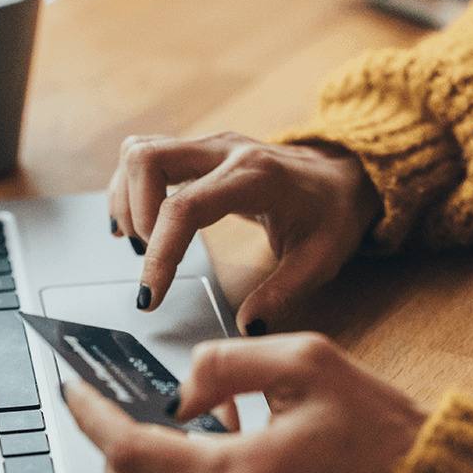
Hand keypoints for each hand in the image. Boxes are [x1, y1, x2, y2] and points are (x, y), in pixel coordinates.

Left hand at [64, 334, 425, 472]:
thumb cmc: (378, 430)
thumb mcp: (309, 362)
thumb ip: (227, 362)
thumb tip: (178, 392)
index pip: (132, 452)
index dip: (92, 418)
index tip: (72, 391)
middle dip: (105, 454)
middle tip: (113, 413)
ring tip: (185, 427)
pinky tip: (219, 455)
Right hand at [108, 131, 381, 332]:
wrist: (344, 174)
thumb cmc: (332, 214)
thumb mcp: (320, 260)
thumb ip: (282, 295)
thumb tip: (246, 327)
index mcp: (255, 177)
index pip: (184, 208)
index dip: (160, 253)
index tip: (150, 296)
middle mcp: (225, 150)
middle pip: (147, 160)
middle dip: (135, 215)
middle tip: (148, 257)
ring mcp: (208, 145)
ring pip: (139, 151)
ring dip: (127, 199)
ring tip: (142, 242)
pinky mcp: (198, 150)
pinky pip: (145, 155)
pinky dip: (130, 188)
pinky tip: (137, 223)